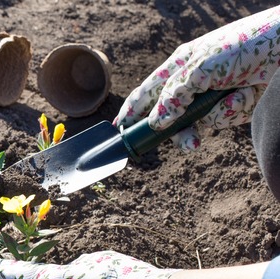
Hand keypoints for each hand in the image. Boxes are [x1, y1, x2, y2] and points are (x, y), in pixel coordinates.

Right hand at [114, 6, 279, 151]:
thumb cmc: (243, 46)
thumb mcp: (201, 69)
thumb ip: (174, 96)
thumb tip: (156, 122)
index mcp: (178, 66)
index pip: (146, 92)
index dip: (131, 111)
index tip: (119, 130)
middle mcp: (192, 82)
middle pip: (169, 117)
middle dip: (177, 132)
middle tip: (188, 143)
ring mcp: (211, 95)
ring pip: (196, 123)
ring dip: (211, 120)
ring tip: (225, 113)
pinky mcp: (232, 105)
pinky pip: (222, 119)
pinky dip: (234, 110)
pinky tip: (248, 93)